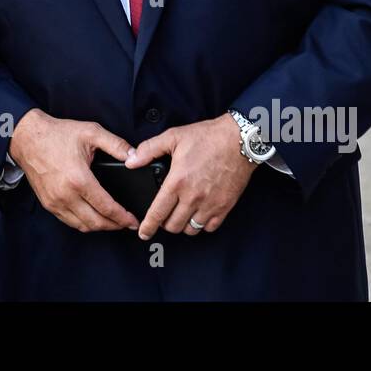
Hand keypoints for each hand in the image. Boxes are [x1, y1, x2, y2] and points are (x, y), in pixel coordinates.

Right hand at [8, 108, 139, 232]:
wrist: (27, 137)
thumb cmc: (57, 134)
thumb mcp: (91, 132)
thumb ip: (116, 144)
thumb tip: (135, 157)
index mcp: (79, 179)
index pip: (106, 208)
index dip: (123, 217)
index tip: (133, 220)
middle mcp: (66, 195)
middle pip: (96, 223)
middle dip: (114, 226)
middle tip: (126, 223)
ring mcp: (55, 202)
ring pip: (82, 226)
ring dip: (99, 227)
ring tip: (112, 222)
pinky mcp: (48, 204)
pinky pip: (69, 222)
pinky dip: (83, 223)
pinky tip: (92, 217)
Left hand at [125, 115, 257, 239]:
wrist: (240, 140)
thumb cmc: (207, 137)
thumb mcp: (173, 136)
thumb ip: (149, 149)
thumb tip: (130, 162)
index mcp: (177, 182)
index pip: (158, 213)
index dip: (148, 226)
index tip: (143, 233)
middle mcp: (193, 197)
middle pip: (173, 226)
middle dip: (165, 224)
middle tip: (164, 216)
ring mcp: (210, 204)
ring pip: (191, 229)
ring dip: (183, 226)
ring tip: (180, 215)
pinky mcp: (224, 206)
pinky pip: (210, 227)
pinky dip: (202, 225)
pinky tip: (199, 214)